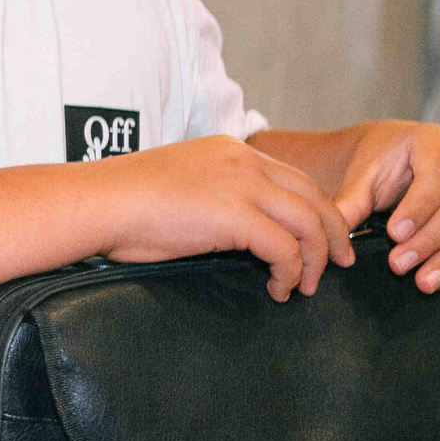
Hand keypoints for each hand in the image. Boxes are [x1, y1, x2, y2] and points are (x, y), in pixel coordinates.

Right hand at [89, 134, 353, 299]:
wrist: (98, 203)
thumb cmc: (120, 203)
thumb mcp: (177, 188)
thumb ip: (212, 198)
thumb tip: (226, 230)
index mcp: (230, 151)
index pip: (292, 178)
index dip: (315, 210)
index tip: (321, 238)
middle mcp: (245, 162)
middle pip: (314, 196)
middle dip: (334, 233)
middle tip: (341, 263)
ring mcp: (243, 186)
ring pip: (310, 223)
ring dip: (317, 259)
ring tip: (309, 286)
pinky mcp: (237, 216)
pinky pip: (286, 249)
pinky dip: (291, 273)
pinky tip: (279, 289)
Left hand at [330, 121, 439, 291]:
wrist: (409, 155)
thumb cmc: (385, 163)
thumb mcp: (365, 173)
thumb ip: (351, 200)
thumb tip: (335, 237)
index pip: (437, 176)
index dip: (418, 208)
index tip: (394, 234)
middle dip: (429, 240)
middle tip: (398, 265)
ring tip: (422, 283)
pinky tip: (439, 280)